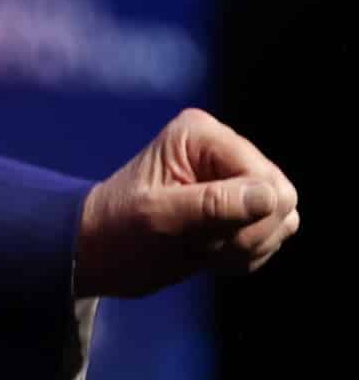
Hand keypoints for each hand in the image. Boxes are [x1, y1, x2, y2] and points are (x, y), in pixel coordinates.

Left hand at [74, 107, 298, 296]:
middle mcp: (223, 146)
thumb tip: (270, 196)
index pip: (264, 180)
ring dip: (246, 246)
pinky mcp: (239, 202)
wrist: (104, 249)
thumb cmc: (120, 228)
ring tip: (200, 244)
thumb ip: (213, 205)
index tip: (202, 232)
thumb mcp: (159, 218)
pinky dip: (246, 253)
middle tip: (199, 241)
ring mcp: (233, 174)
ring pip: (282, 219)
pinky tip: (210, 250)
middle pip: (281, 198)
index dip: (246, 217)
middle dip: (246, 233)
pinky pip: (273, 234)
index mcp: (200, 133)